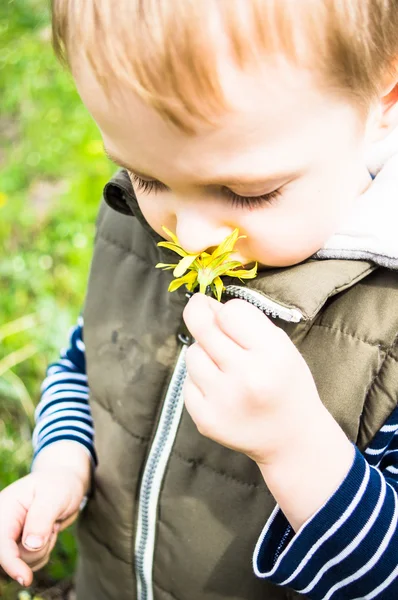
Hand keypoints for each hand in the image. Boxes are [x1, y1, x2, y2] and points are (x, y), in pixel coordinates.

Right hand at [0, 466, 86, 586]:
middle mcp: (3, 524)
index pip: (1, 544)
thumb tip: (31, 545)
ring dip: (43, 549)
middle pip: (12, 557)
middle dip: (37, 549)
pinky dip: (44, 552)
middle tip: (52, 526)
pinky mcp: (19, 546)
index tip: (25, 579)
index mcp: (4, 509)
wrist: (65, 484)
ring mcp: (11, 536)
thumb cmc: (59, 485)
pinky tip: (48, 533)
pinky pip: (31, 563)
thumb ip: (42, 518)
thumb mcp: (54, 496)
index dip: (11, 563)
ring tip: (50, 525)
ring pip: (24, 562)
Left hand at [183, 293, 321, 464]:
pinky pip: (187, 382)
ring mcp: (223, 400)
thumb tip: (205, 303)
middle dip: (199, 313)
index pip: (231, 311)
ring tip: (224, 367)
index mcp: (272, 354)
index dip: (228, 311)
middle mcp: (247, 376)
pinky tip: (219, 389)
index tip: (229, 317)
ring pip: (192, 354)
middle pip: (203, 326)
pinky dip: (199, 380)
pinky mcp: (205, 419)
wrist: (291, 439)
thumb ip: (247, 322)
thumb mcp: (281, 346)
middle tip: (200, 308)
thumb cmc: (286, 384)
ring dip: (203, 353)